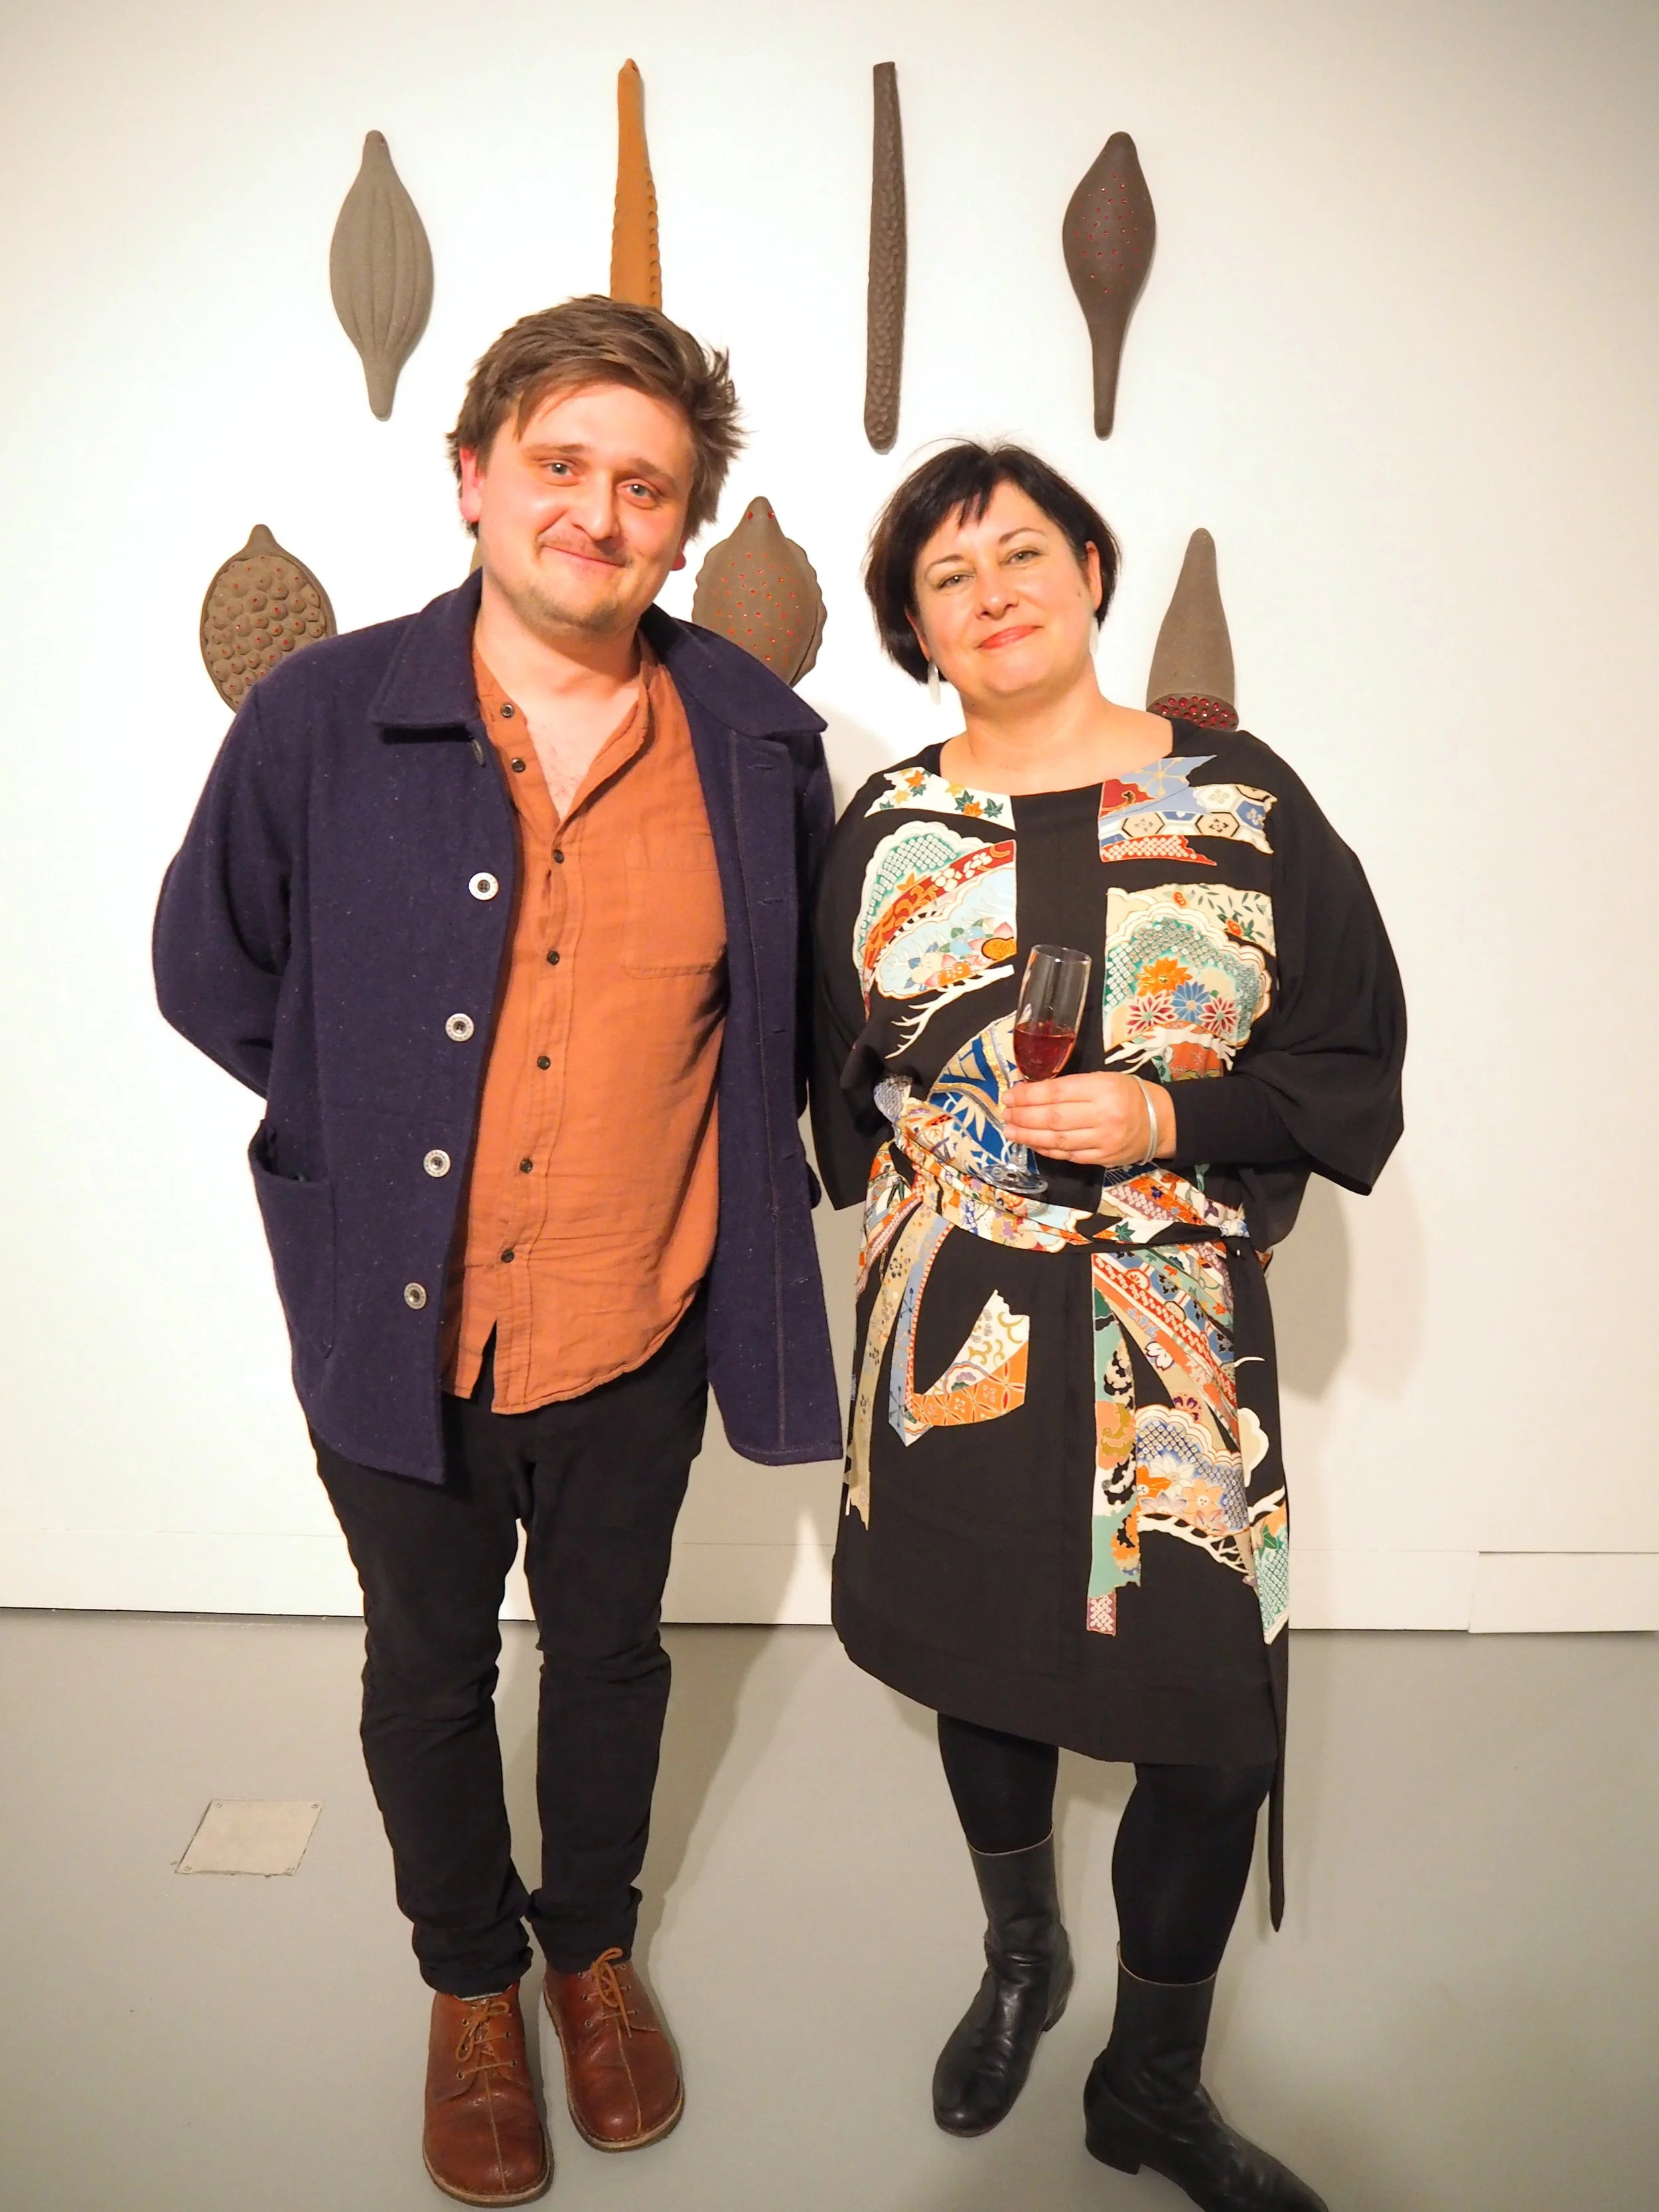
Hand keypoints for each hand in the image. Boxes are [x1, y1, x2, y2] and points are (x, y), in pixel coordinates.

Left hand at [1003, 1072, 1173, 1167]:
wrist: (1160, 1121)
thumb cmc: (1128, 1093)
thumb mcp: (1103, 1078)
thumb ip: (1071, 1086)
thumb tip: (1031, 1093)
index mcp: (1102, 1088)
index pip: (1057, 1093)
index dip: (1029, 1096)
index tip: (1010, 1096)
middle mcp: (1102, 1115)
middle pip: (1053, 1118)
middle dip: (1024, 1116)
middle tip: (1005, 1114)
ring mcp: (1103, 1140)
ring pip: (1058, 1140)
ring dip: (1029, 1136)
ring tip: (1010, 1130)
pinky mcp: (1103, 1158)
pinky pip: (1069, 1155)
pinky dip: (1047, 1150)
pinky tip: (1032, 1143)